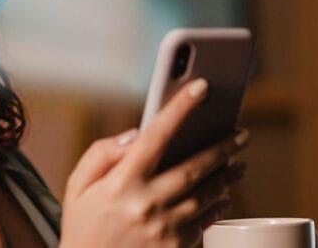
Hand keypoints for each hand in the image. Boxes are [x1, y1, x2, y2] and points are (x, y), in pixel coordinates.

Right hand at [60, 79, 248, 247]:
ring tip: (238, 164)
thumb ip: (101, 154)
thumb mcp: (77, 187)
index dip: (180, 108)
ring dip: (227, 176)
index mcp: (121, 183)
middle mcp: (147, 204)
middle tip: (240, 133)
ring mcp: (166, 229)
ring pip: (207, 195)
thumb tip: (136, 134)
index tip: (200, 88)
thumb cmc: (84, 228)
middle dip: (221, 146)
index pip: (156, 135)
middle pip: (194, 166)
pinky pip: (206, 222)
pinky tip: (223, 196)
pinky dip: (218, 206)